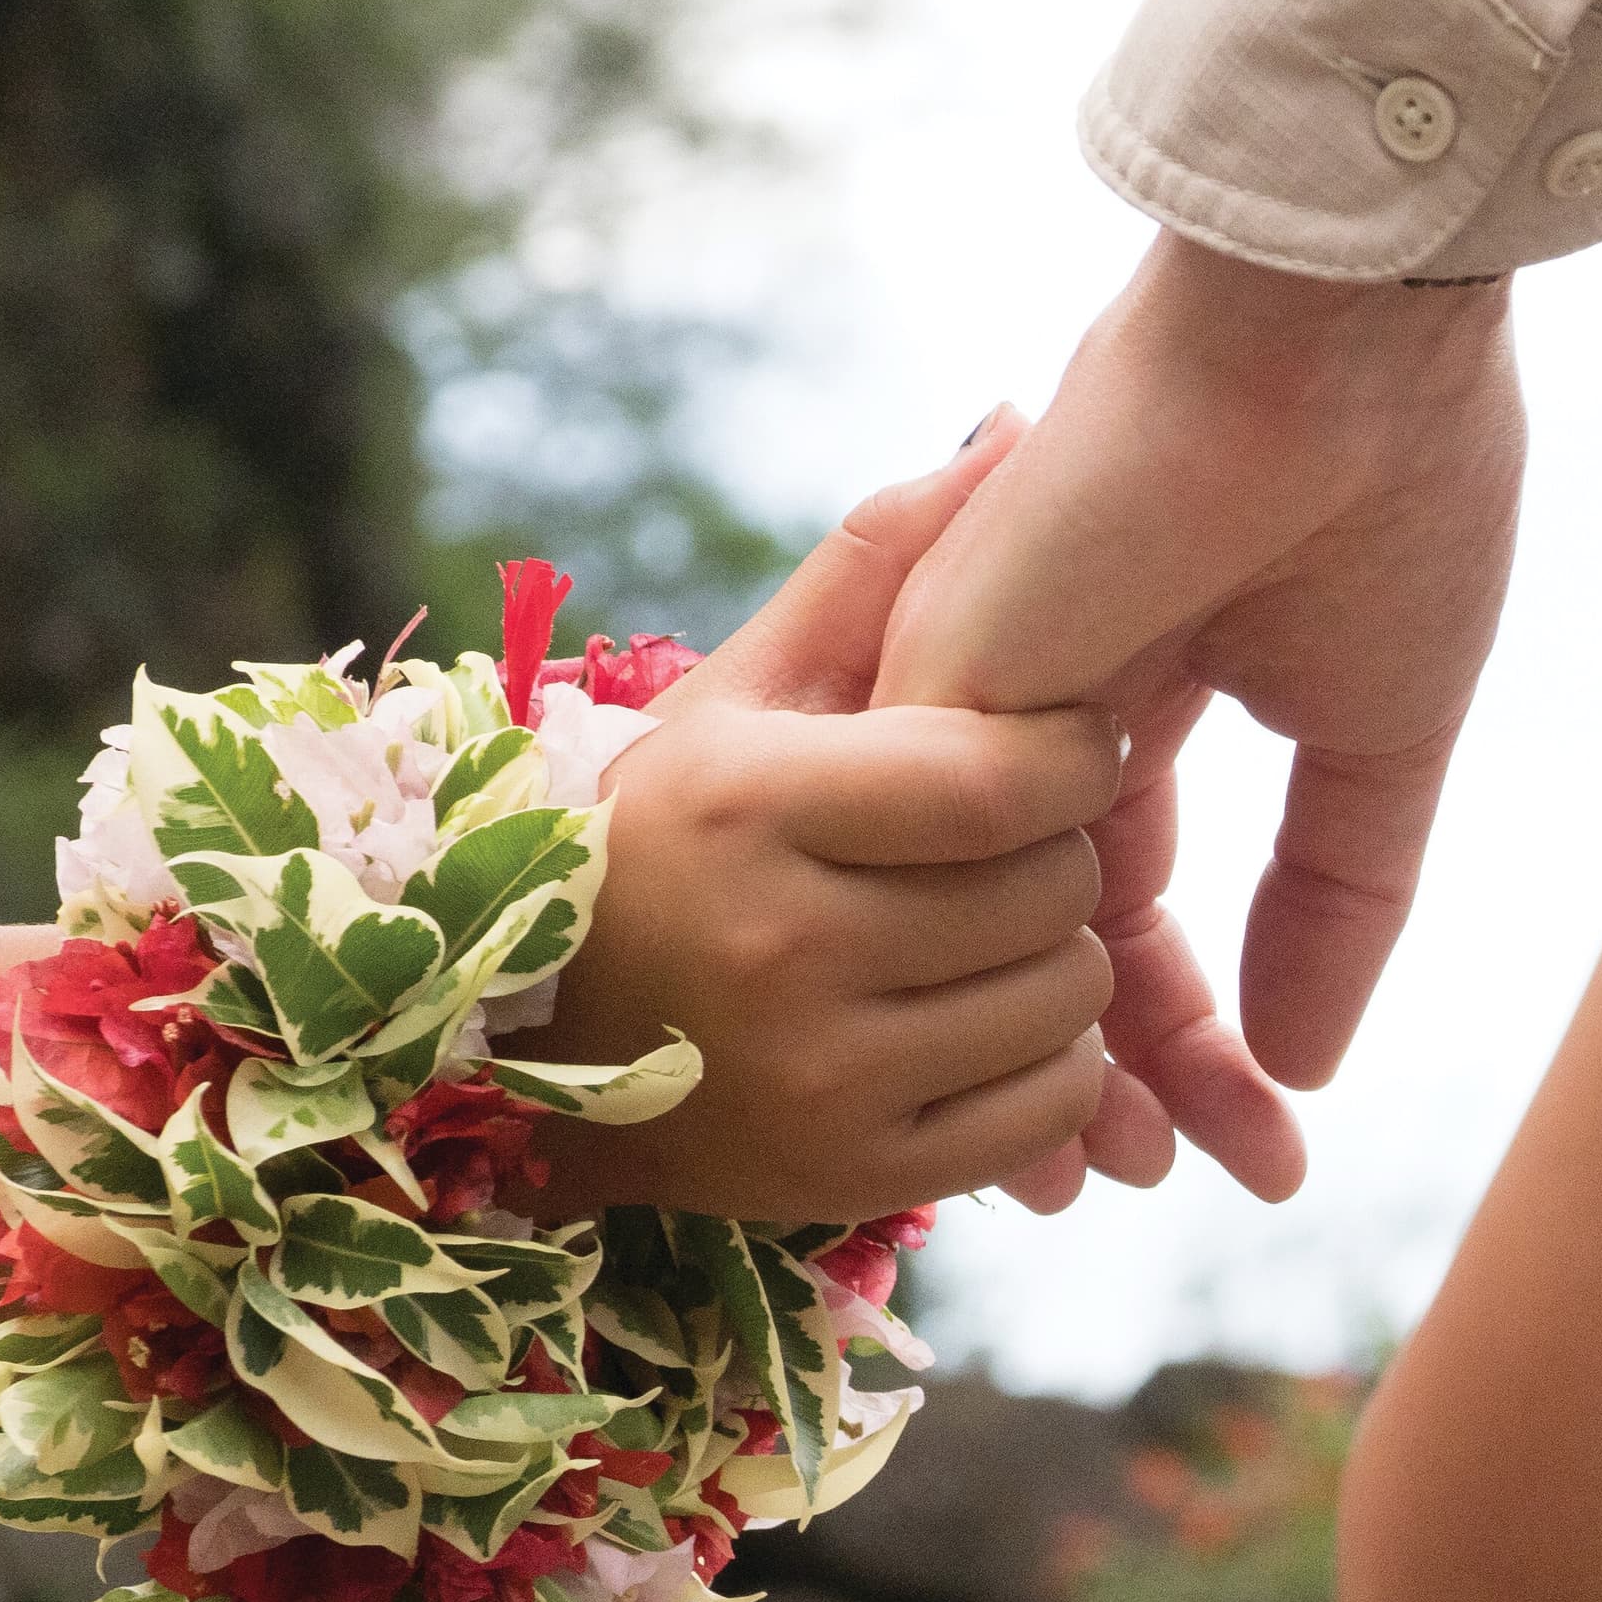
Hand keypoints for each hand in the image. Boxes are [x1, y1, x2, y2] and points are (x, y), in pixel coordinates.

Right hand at [530, 417, 1123, 1225]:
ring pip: (1069, 996)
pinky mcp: (857, 1175)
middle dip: (1058, 855)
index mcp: (751, 805)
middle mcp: (785, 948)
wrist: (526, 1055)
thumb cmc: (658, 844)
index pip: (1007, 774)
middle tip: (1008, 847)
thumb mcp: (736, 697)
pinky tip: (978, 1022)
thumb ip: (872, 572)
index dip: (1075, 751)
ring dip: (1059, 958)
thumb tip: (1007, 427)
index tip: (1065, 742)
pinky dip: (1050, 1064)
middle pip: (1055, 887)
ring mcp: (821, 1077)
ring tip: (986, 931)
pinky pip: (1048, 1106)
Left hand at [876, 234, 1526, 1205]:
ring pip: (987, 925)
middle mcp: (1042, 708)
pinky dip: (998, 989)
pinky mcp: (936, 680)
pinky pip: (942, 873)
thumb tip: (1302, 1064)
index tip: (1256, 1150)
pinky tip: (1062, 1090)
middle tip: (1171, 1187)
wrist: (1346, 355)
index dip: (1195, 1035)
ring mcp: (981, 697)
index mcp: (1145, 690)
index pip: (1138, 905)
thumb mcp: (1381, 735)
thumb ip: (1338, 898)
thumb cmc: (1390, 500)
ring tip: (1116, 1178)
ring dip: (1053, 1064)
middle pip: (1056, 938)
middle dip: (1120, 1078)